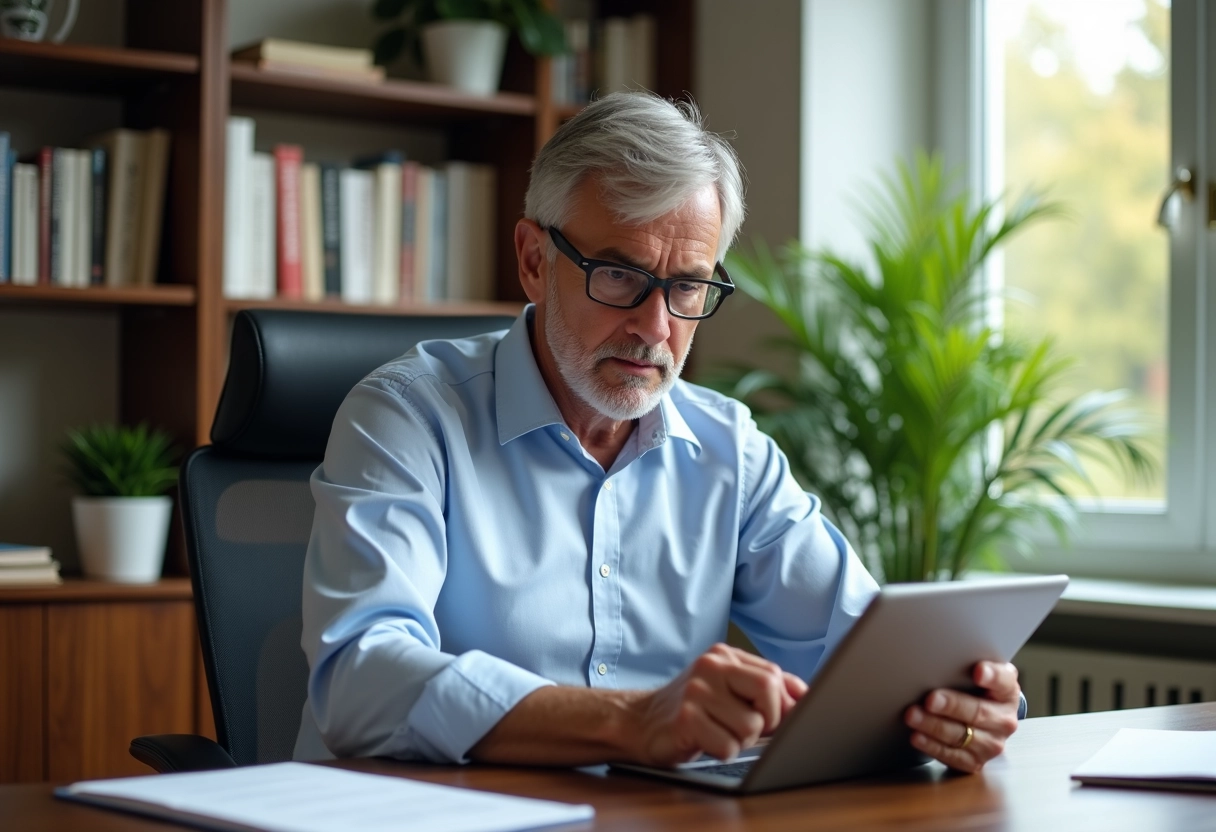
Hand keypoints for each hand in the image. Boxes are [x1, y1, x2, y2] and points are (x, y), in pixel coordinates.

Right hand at [628, 643, 805, 766]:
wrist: (638, 722)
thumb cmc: (690, 709)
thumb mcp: (727, 689)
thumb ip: (764, 687)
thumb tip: (805, 695)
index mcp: (723, 655)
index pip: (773, 674)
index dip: (784, 704)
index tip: (781, 721)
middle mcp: (709, 666)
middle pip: (768, 689)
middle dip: (769, 720)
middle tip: (749, 730)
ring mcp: (696, 691)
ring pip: (752, 724)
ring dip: (742, 740)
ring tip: (720, 734)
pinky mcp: (685, 718)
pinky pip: (728, 745)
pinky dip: (724, 752)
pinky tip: (705, 743)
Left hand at [903, 661, 1020, 772]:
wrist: (986, 719)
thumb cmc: (978, 690)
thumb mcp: (981, 673)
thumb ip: (968, 664)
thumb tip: (943, 653)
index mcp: (1007, 692)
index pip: (1003, 682)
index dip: (992, 676)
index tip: (978, 671)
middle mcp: (1004, 720)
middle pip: (978, 713)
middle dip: (952, 705)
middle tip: (930, 699)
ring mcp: (992, 744)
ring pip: (962, 736)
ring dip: (934, 726)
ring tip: (913, 715)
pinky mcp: (976, 761)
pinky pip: (953, 757)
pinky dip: (933, 747)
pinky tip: (917, 737)